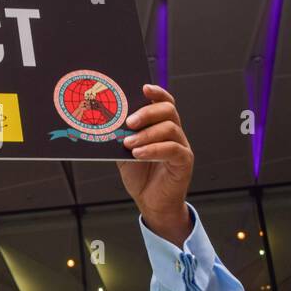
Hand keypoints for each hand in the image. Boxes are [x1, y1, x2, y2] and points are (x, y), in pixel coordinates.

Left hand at [118, 85, 193, 245]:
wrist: (151, 202)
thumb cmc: (140, 176)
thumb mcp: (125, 153)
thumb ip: (122, 137)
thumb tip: (107, 122)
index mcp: (161, 126)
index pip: (164, 102)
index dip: (156, 93)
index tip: (142, 88)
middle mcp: (174, 133)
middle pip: (168, 111)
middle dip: (147, 113)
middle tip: (129, 122)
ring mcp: (181, 146)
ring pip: (170, 128)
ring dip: (146, 134)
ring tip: (129, 143)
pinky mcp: (184, 161)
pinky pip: (172, 149)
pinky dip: (153, 149)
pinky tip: (138, 154)